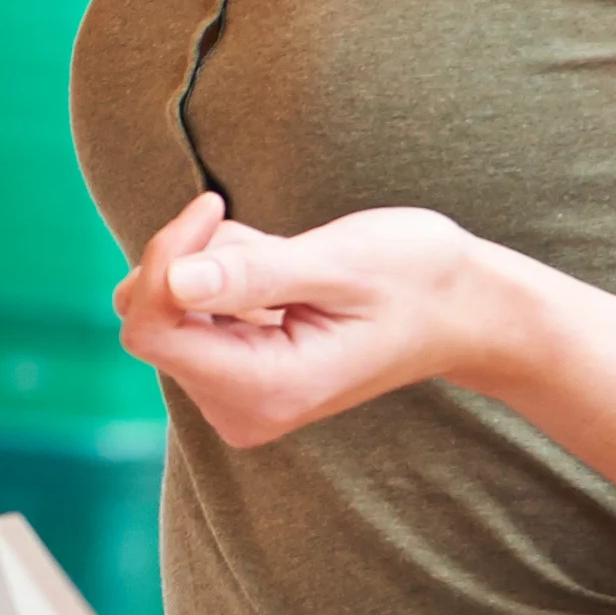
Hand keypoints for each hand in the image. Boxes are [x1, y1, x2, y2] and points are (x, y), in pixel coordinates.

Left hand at [115, 192, 524, 448]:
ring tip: (285, 260)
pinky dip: (224, 281)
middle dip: (193, 261)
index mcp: (266, 389)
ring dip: (213, 268)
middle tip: (261, 234)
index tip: (211, 205)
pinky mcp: (238, 380)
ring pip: (168, 313)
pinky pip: (192, 319)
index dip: (165, 258)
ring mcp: (238, 400)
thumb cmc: (416, 279)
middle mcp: (242, 409)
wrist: (464, 311)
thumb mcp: (340, 263)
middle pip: (153, 320)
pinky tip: (282, 278)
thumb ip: (255, 274)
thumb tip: (173, 283)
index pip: (152, 327)